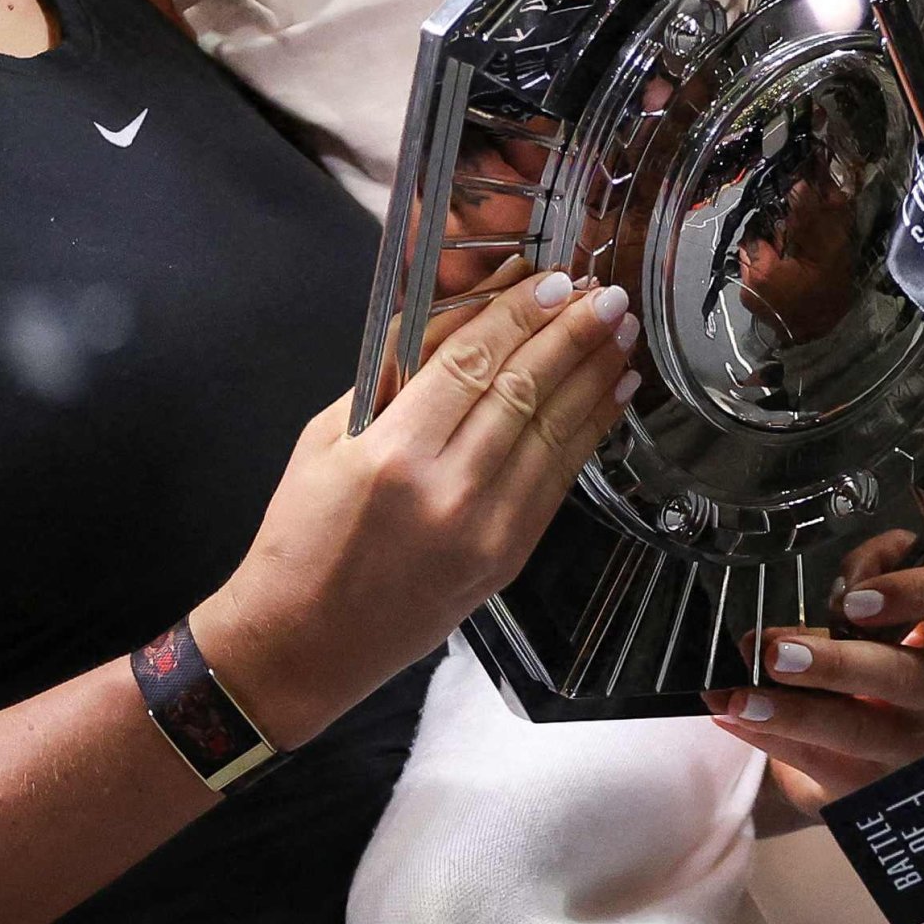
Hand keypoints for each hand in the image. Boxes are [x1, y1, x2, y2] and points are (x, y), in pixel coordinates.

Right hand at [193, 271, 640, 741]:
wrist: (305, 643)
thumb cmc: (303, 537)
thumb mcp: (326, 438)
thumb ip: (394, 375)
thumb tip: (462, 316)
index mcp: (392, 456)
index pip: (472, 364)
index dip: (519, 315)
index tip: (550, 280)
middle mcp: (447, 493)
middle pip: (524, 392)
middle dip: (572, 335)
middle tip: (605, 295)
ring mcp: (485, 531)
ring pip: (554, 433)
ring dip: (593, 377)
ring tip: (620, 333)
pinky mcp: (507, 559)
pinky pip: (559, 479)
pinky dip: (590, 431)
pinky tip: (610, 395)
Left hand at [714, 532, 923, 823]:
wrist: (874, 731)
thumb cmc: (875, 640)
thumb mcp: (874, 591)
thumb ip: (859, 574)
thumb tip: (823, 602)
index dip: (916, 592)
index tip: (853, 601)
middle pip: (905, 677)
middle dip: (836, 665)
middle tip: (777, 654)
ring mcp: (919, 744)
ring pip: (860, 731)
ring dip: (794, 713)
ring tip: (742, 699)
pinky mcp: (879, 786)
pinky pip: (822, 762)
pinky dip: (770, 737)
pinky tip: (733, 717)